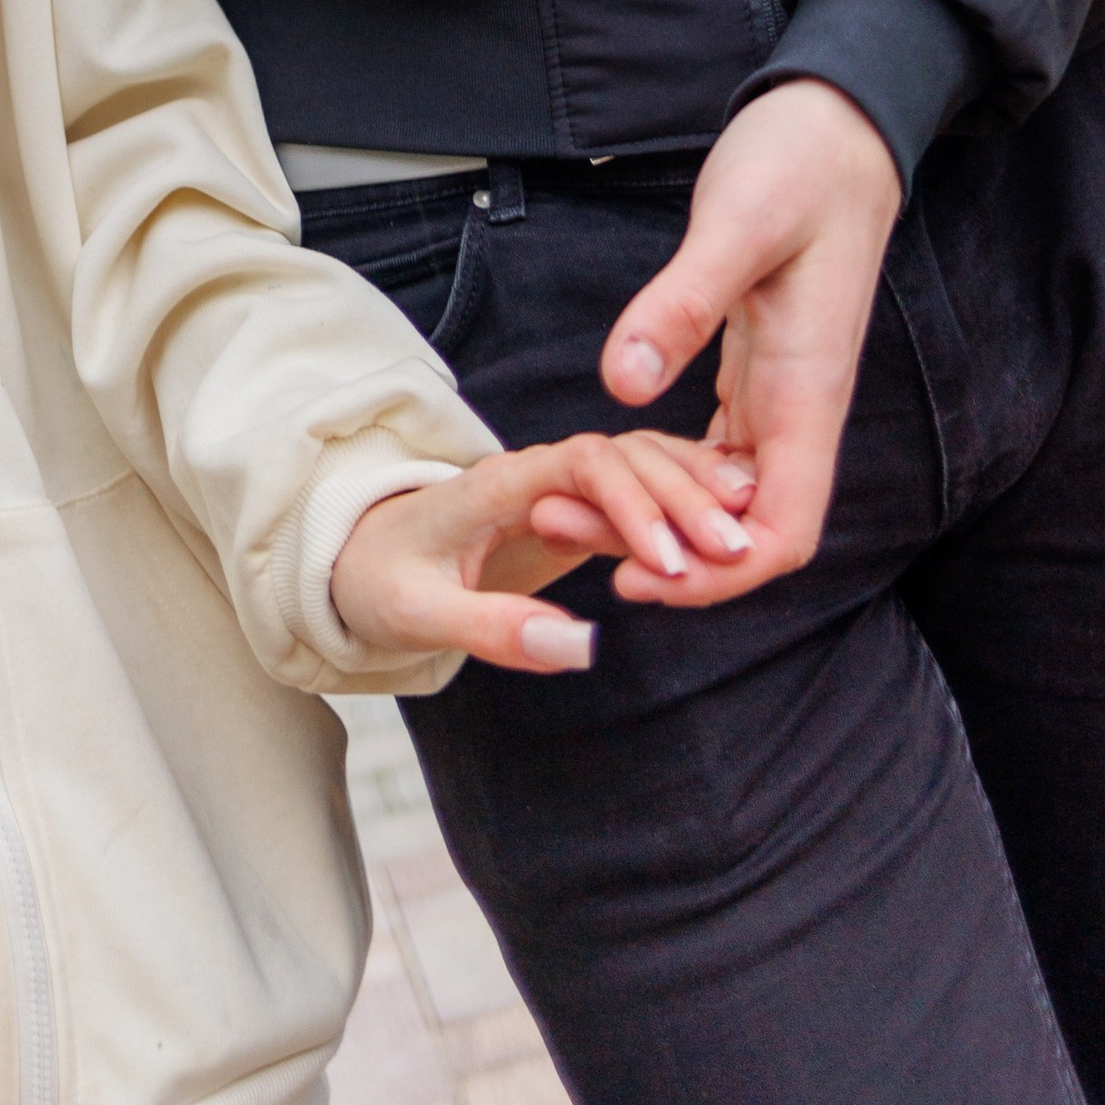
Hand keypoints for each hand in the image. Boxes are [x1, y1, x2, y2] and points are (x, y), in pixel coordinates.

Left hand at [332, 428, 759, 671]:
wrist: (358, 562)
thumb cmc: (377, 584)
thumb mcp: (418, 615)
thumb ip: (494, 629)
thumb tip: (581, 647)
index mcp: (495, 483)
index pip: (578, 465)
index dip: (630, 503)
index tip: (670, 559)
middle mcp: (534, 472)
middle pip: (624, 457)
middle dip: (682, 499)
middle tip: (737, 553)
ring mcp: (559, 487)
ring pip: (642, 467)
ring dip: (693, 497)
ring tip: (747, 544)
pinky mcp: (577, 510)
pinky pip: (641, 494)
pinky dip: (686, 506)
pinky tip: (729, 531)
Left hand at [598, 79, 902, 594]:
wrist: (838, 122)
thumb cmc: (801, 163)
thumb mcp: (737, 224)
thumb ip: (683, 303)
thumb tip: (623, 383)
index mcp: (807, 389)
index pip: (782, 532)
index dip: (717, 576)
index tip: (636, 576)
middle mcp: (799, 405)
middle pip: (738, 527)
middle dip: (659, 550)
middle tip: (555, 523)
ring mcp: (779, 389)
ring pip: (720, 490)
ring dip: (652, 510)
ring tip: (560, 499)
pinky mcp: (756, 364)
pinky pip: (714, 446)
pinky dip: (664, 465)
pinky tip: (610, 457)